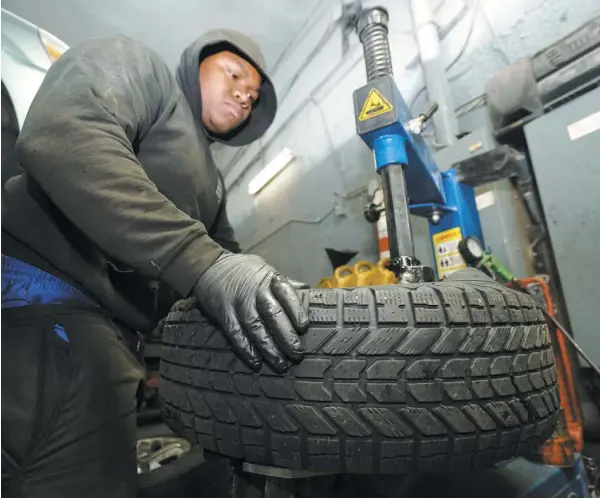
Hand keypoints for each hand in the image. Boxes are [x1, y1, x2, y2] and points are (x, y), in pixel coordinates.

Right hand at [193, 252, 308, 371]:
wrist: (210, 267)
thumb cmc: (244, 271)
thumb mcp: (266, 270)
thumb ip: (285, 285)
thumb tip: (307, 295)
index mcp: (269, 279)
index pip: (287, 294)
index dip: (297, 311)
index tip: (304, 327)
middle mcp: (255, 291)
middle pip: (273, 315)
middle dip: (286, 336)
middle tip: (297, 354)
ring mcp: (239, 304)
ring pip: (256, 328)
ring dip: (269, 348)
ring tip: (281, 363)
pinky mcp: (224, 315)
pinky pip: (236, 334)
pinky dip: (246, 349)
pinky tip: (256, 362)